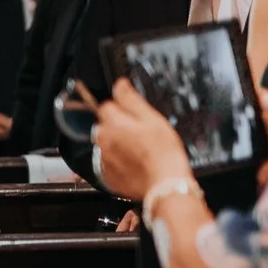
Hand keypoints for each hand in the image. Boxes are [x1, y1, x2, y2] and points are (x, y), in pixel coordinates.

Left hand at [90, 81, 191, 202]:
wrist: (164, 183)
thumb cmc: (162, 150)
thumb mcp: (151, 117)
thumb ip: (130, 99)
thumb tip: (119, 84)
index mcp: (111, 125)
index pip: (107, 106)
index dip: (123, 108)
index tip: (137, 115)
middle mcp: (102, 142)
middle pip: (105, 125)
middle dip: (120, 126)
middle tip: (142, 133)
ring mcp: (104, 160)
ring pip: (108, 144)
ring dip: (119, 144)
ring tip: (141, 149)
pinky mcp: (109, 177)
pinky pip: (110, 163)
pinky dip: (120, 161)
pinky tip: (137, 163)